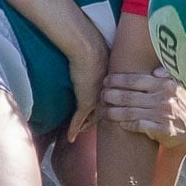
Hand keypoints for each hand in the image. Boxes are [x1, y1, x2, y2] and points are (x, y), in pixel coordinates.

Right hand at [63, 28, 109, 143]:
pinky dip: (74, 129)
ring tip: (81, 132)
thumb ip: (104, 62)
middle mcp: (108, 95)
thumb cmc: (95, 48)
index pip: (112, 103)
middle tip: (91, 127)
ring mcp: (97, 100)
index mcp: (114, 86)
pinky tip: (71, 138)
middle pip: (104, 113)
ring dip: (86, 126)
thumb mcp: (104, 57)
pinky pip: (79, 120)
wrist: (88, 49)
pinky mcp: (85, 102)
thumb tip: (102, 57)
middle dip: (101, 121)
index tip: (106, 114)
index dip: (109, 109)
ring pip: (92, 118)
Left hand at [102, 68, 185, 149]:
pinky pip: (139, 126)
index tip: (106, 80)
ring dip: (113, 112)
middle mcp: (164, 98)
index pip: (135, 80)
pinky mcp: (162, 130)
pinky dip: (127, 124)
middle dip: (111, 95)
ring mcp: (163, 115)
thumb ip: (165, 76)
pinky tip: (119, 123)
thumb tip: (156, 70)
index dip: (117, 80)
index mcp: (165, 84)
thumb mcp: (174, 87)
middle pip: (129, 96)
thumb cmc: (174, 104)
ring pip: (130, 112)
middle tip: (102, 95)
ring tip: (103, 111)